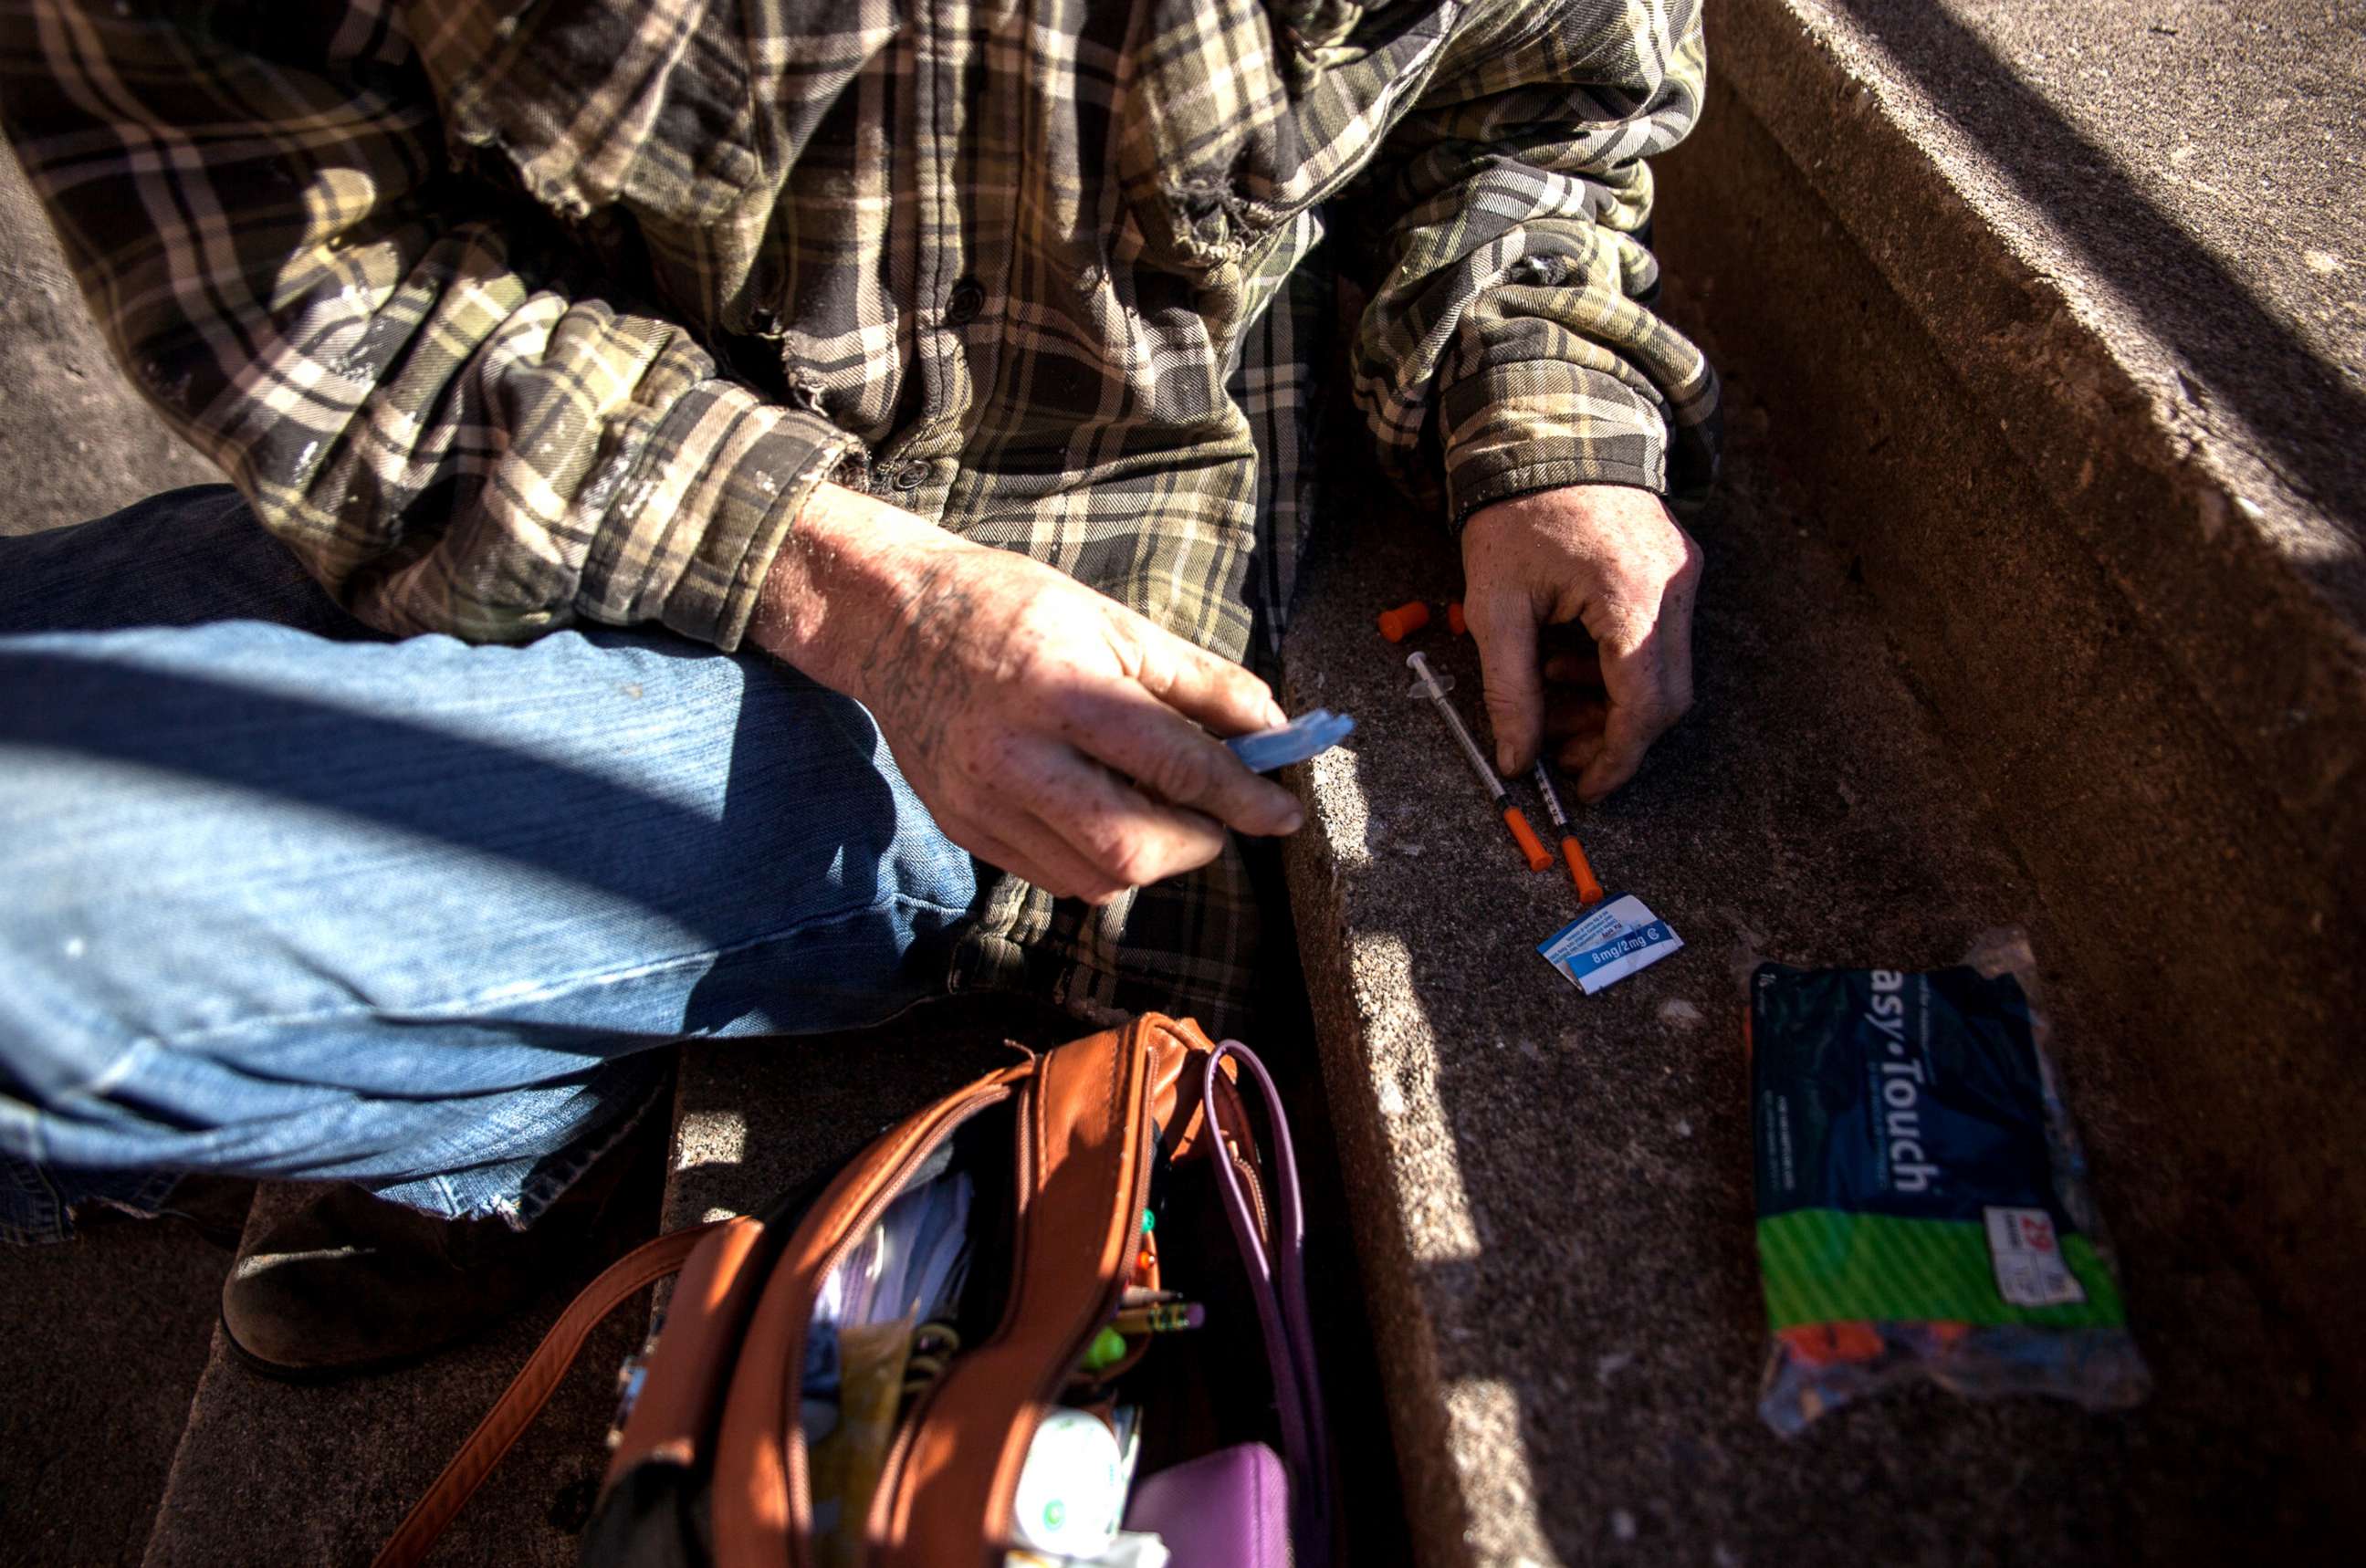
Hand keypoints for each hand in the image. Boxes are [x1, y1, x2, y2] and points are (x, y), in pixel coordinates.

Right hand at [748, 481, 1301, 903]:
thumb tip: (1273, 729)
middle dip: (1195, 843)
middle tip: (1214, 811)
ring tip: (1157, 807)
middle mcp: (1014, 758)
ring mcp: (982, 802)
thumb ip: (1199, 683)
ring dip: (1150, 857)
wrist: (895, 619)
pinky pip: (1055, 878)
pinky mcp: (965, 829)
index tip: (1283, 814)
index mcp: (1061, 691)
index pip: (1175, 767)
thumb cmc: (1014, 607)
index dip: (1242, 798)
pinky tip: (1105, 813)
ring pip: (1095, 879)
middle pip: (1131, 848)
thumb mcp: (1114, 622)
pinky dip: (1100, 861)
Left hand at [1459, 484, 1701, 800]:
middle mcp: (1674, 585)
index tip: (1582, 787)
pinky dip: (1617, 664)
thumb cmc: (1513, 515)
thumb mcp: (1494, 608)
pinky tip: (1567, 657)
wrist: (1543, 435)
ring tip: (1548, 697)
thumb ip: (1509, 691)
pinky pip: (1661, 639)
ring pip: (1666, 672)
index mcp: (1630, 594)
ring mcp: (1684, 574)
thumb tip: (1516, 760)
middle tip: (1554, 750)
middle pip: (1665, 697)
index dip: (1614, 757)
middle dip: (1611, 735)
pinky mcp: (1679, 567)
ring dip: (1610, 701)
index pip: (1641, 704)